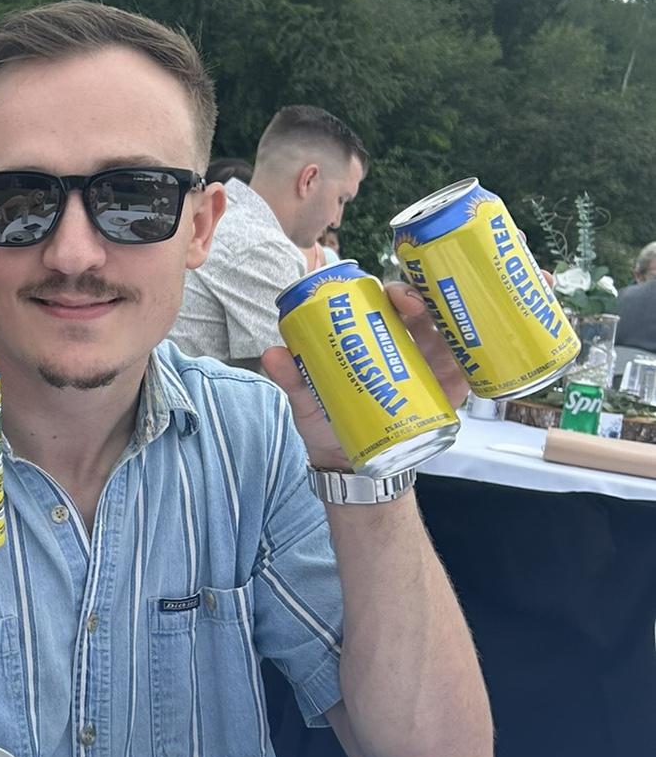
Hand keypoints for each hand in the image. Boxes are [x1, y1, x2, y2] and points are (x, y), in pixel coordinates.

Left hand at [260, 282, 468, 471]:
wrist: (349, 464)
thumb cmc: (328, 421)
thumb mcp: (307, 400)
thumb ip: (292, 378)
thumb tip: (272, 353)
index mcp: (373, 338)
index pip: (388, 305)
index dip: (395, 292)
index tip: (392, 294)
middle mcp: (404, 346)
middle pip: (422, 314)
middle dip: (425, 302)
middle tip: (413, 308)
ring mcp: (428, 367)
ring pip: (448, 336)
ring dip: (456, 323)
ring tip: (451, 324)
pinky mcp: (446, 393)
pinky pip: (468, 370)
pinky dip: (479, 358)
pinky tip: (484, 349)